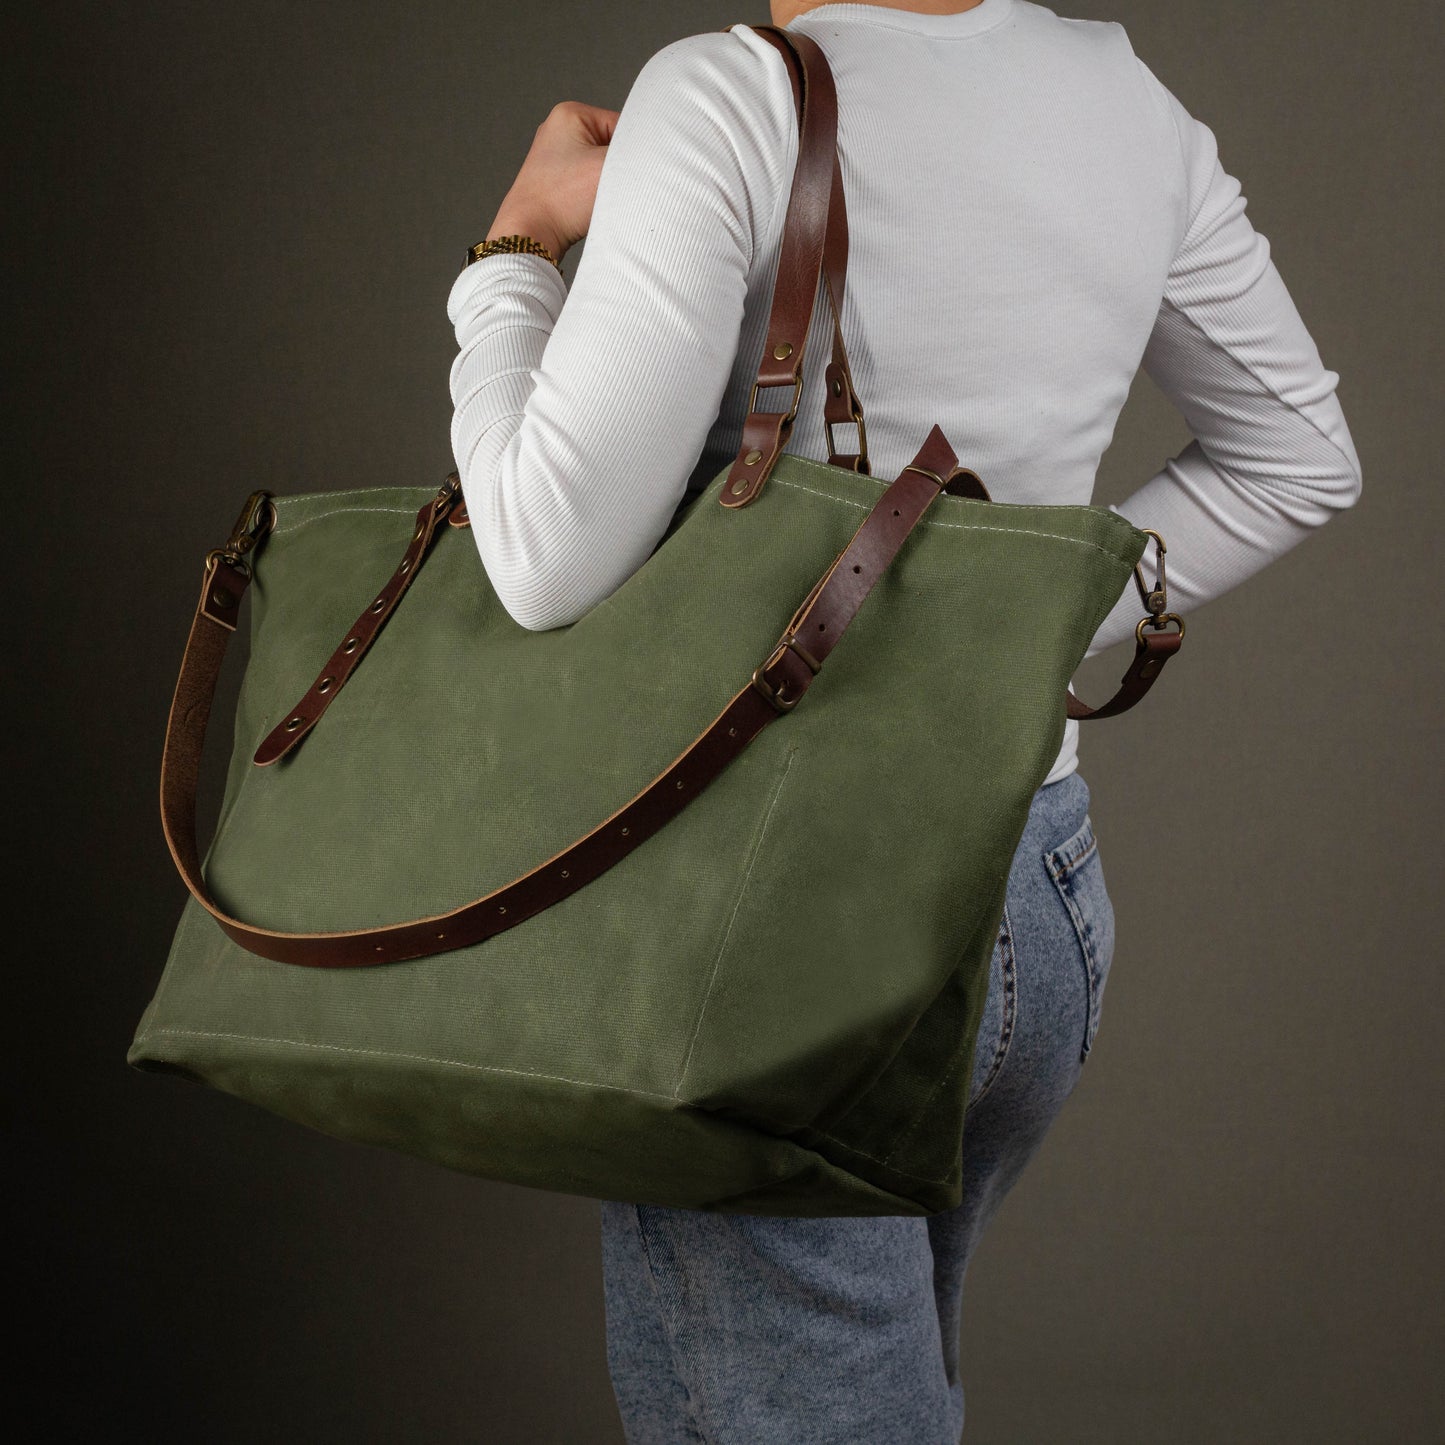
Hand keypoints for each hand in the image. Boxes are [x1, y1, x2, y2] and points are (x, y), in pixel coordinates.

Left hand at [486, 100, 621, 263]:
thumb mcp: (608, 169)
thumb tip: (657, 151)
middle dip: (620, 169)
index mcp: (571, 114)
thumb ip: (637, 154)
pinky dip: (598, 195)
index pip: (623, 126)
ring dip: (610, 184)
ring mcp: (556, 156)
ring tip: (599, 198)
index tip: (635, 173)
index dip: (635, 152)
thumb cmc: (561, 202)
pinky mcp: (557, 181)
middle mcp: (560, 130)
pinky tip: (592, 207)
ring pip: (603, 167)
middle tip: (615, 188)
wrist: (530, 237)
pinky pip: (590, 182)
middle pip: (613, 146)